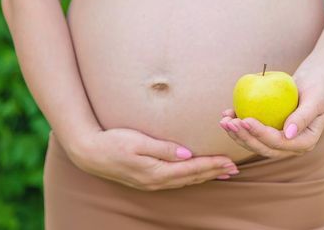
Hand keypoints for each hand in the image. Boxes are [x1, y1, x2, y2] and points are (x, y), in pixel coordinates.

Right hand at [66, 128, 238, 190]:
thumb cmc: (112, 142)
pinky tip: (196, 174)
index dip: (212, 164)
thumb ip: (163, 148)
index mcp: (157, 172)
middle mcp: (156, 181)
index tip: (230, 161)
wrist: (88, 153)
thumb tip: (187, 153)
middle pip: (192, 177)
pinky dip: (191, 176)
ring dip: (205, 176)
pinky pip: (176, 180)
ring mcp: (151, 183)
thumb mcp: (138, 141)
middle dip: (214, 172)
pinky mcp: (147, 180)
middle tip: (234, 168)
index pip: (192, 168)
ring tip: (221, 172)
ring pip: (185, 180)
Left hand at [218, 73, 323, 157]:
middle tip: (229, 123)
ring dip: (237, 135)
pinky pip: (251, 133)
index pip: (279, 142)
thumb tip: (288, 134)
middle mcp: (291, 146)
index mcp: (305, 142)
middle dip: (244, 137)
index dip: (260, 134)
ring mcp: (279, 142)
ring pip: (255, 143)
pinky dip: (238, 126)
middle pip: (264, 147)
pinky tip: (226, 114)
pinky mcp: (269, 133)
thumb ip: (304, 117)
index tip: (245, 119)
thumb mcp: (316, 100)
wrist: (313, 83)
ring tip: (224, 121)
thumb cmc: (317, 88)